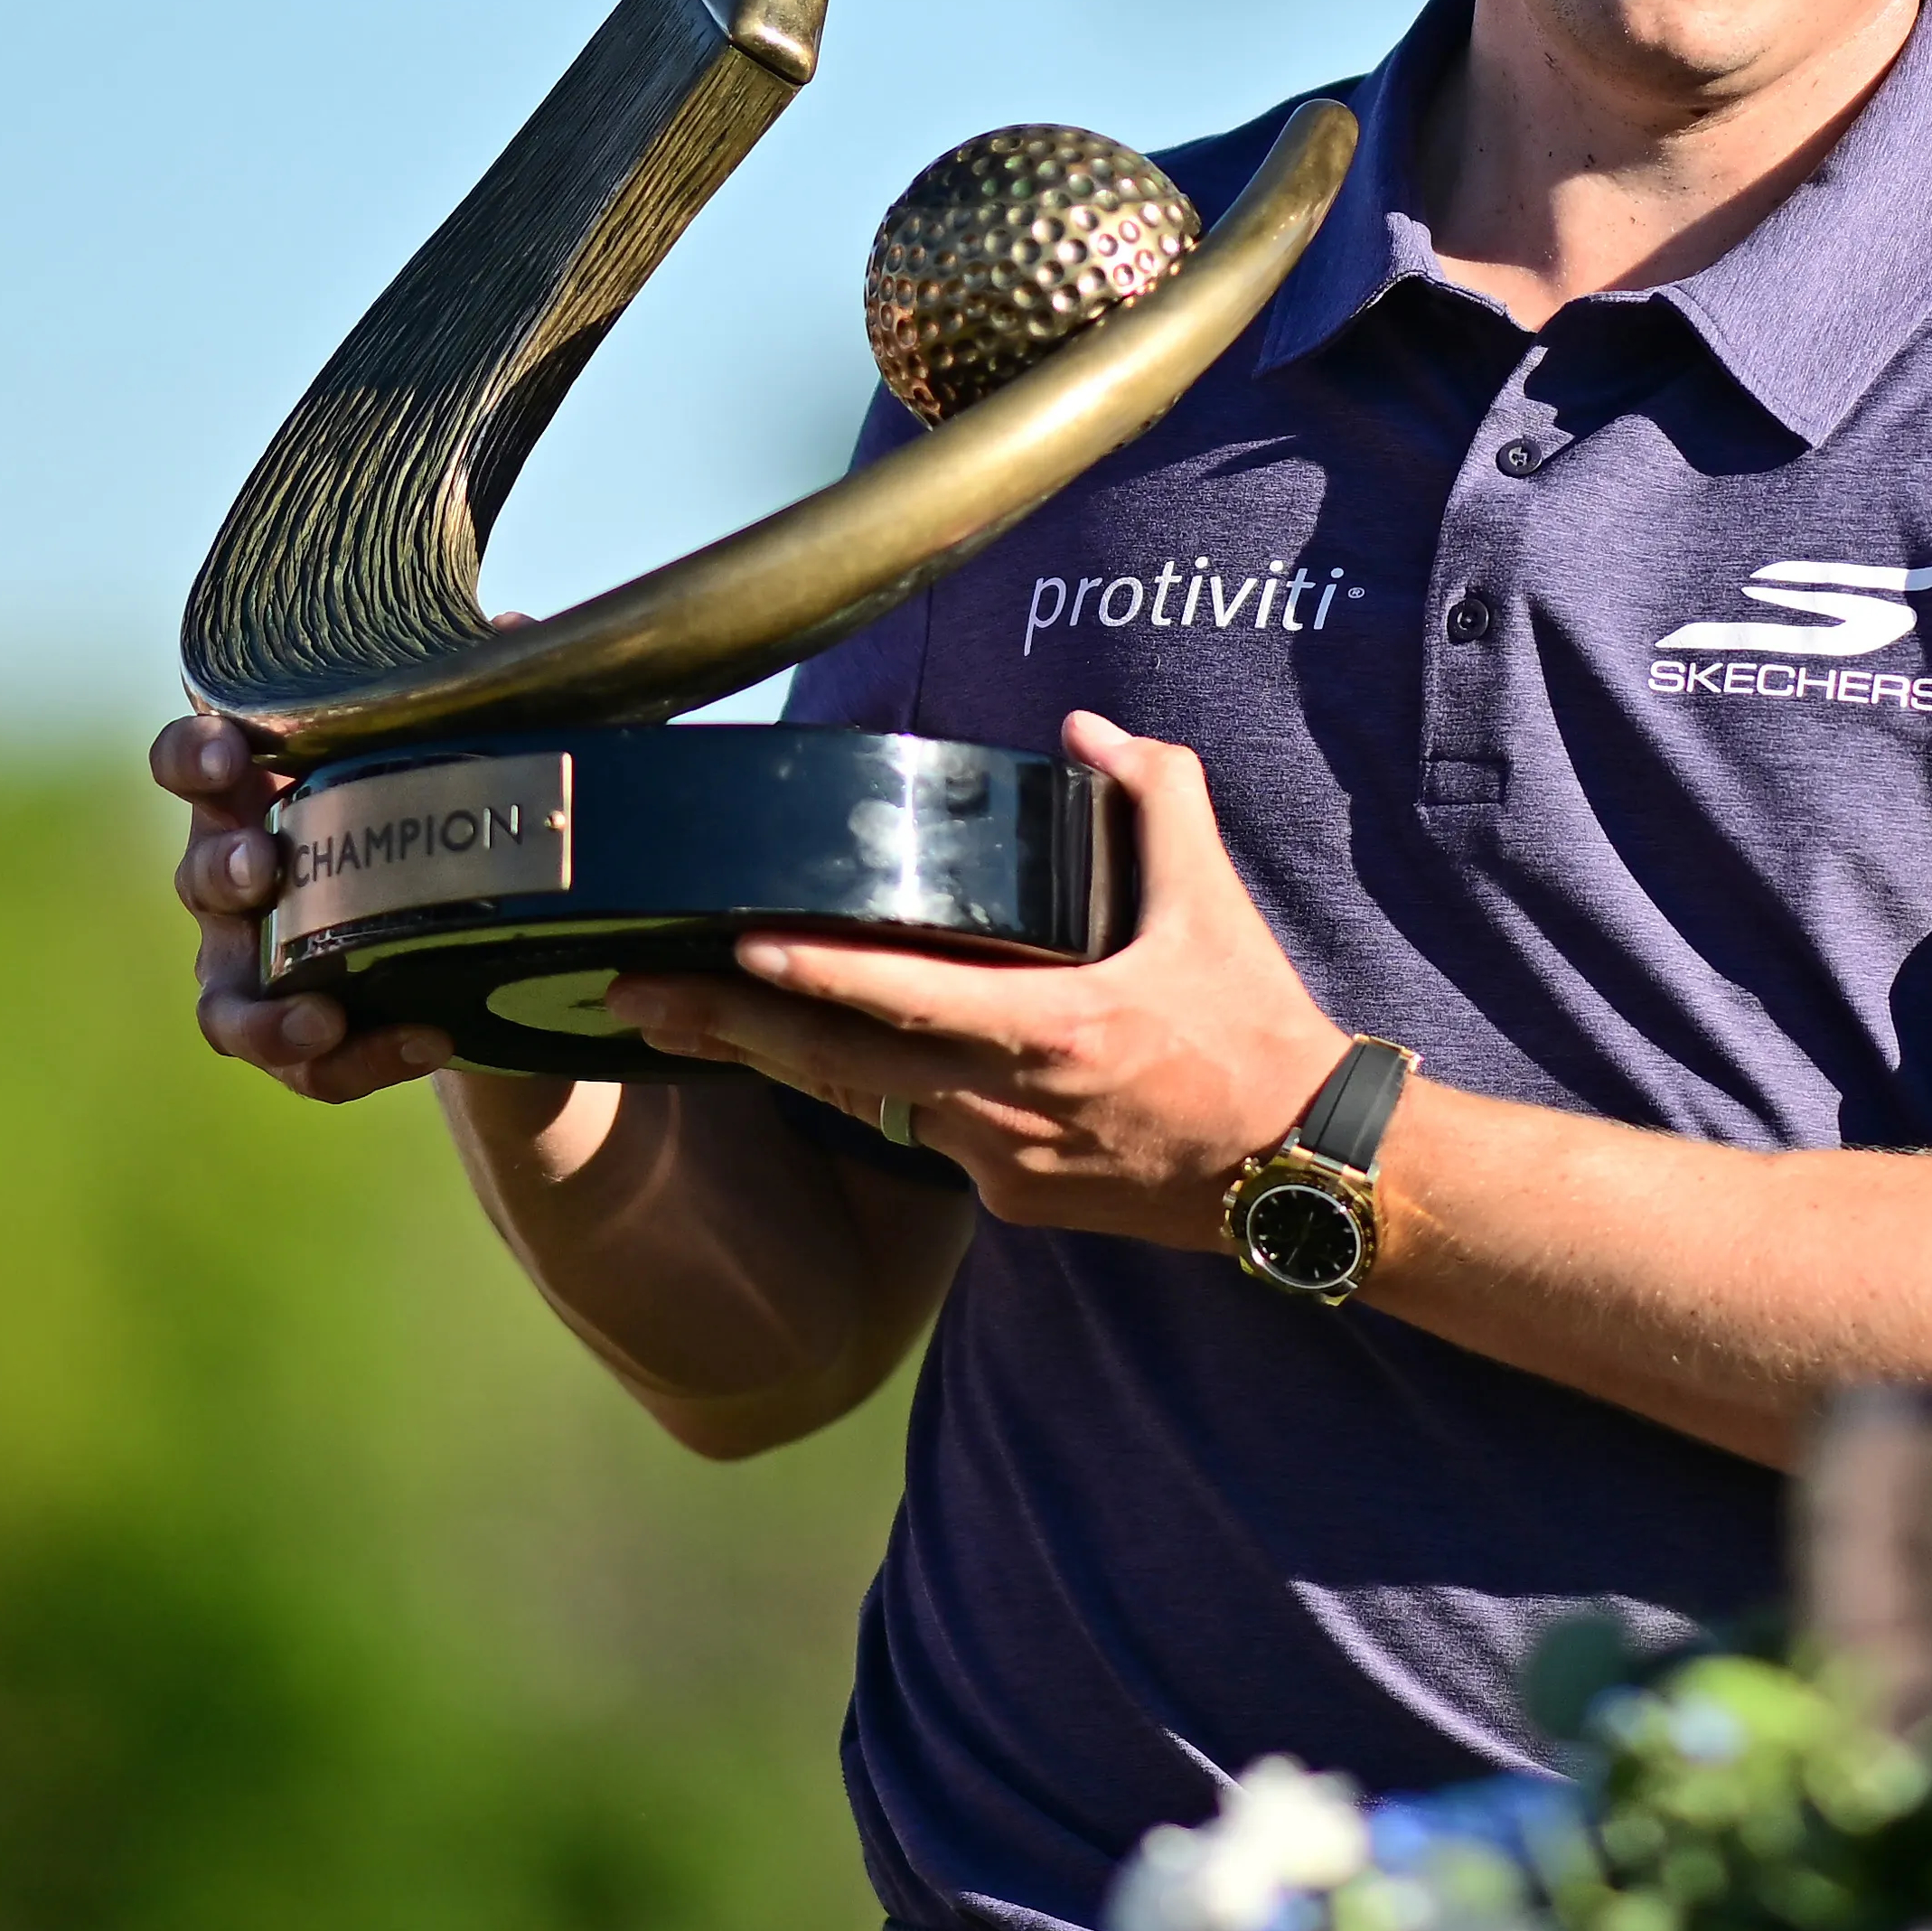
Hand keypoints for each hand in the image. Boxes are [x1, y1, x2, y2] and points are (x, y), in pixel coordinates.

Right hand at [155, 707, 463, 1110]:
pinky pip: (307, 1066)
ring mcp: (261, 970)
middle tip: (266, 868)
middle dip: (224, 871)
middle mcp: (242, 883)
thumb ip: (479, 701)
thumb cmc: (442, 821)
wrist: (491, 949)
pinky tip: (427, 1043)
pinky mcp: (305, 1043)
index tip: (227, 752)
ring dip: (260, 1010)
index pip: (192, 764)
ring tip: (318, 1015)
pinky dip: (359, 1063)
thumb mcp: (468, 759)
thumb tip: (508, 628)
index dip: (193, 757)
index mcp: (262, 795)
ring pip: (224, 1002)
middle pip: (197, 877)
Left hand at [609, 712, 1348, 1250]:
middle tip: (634, 993)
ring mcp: (1000, 1164)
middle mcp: (1008, 1106)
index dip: (811, 976)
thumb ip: (1155, 797)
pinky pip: (920, 1131)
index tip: (729, 945)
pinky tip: (806, 1059)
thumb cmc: (1252, 1030)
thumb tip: (1084, 731)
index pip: (905, 998)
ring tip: (677, 1021)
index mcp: (1056, 1028)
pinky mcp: (1008, 1199)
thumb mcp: (1213, 903)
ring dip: (773, 1061)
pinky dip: (866, 1089)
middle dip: (726, 1029)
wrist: (1297, 1171)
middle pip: (837, 1068)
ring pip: (864, 1101)